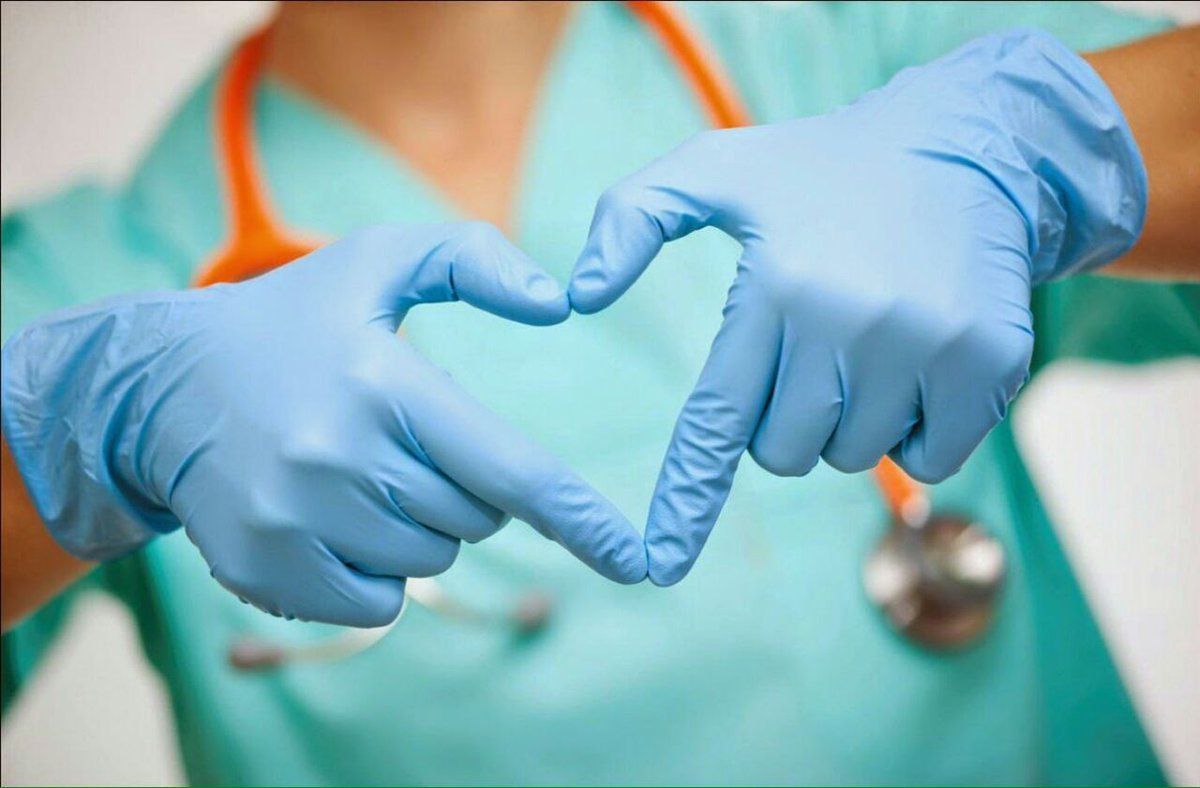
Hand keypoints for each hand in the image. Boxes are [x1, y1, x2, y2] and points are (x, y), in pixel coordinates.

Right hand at [2, 223, 647, 624]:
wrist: (164, 388)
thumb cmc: (293, 320)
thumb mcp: (376, 261)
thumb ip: (473, 260)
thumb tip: (559, 305)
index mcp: (380, 383)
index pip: (506, 467)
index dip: (577, 515)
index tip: (631, 557)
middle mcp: (337, 458)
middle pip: (477, 519)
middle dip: (465, 485)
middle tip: (404, 439)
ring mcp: (296, 522)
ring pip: (431, 559)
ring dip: (421, 522)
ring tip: (360, 469)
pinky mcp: (268, 570)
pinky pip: (378, 602)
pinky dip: (377, 567)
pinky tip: (333, 513)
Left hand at [569, 29, 1145, 584]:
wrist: (964, 148)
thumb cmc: (822, 170)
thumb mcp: (716, 166)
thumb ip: (632, 218)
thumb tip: (577, 297)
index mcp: (776, 286)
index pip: (718, 420)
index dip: (687, 497)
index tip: (662, 564)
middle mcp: (850, 322)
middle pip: (785, 453)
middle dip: (784, 416)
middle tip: (810, 344)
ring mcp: (926, 346)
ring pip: (851, 456)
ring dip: (848, 419)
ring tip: (868, 338)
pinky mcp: (988, 364)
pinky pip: (928, 459)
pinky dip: (915, 431)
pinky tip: (918, 361)